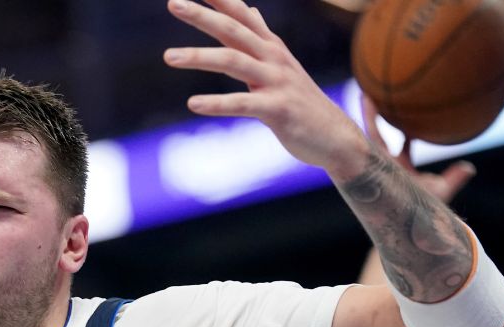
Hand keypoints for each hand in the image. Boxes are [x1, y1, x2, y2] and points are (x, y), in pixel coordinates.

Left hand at [163, 0, 367, 174]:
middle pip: (233, 30)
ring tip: (169, 56)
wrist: (334, 136)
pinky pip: (243, 103)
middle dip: (202, 16)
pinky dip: (217, 103)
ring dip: (199, 57)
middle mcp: (273, 57)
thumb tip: (250, 9)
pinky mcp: (278, 109)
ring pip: (233, 61)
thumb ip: (261, 36)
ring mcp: (277, 82)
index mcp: (270, 46)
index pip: (240, 15)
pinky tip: (193, 104)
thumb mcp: (280, 63)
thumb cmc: (300, 100)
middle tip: (172, 4)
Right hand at [361, 94, 474, 204]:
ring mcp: (377, 160)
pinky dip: (369, 117)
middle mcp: (386, 164)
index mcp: (400, 169)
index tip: (413, 120)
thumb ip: (454, 178)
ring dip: (370, 113)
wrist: (404, 219)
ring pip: (371, 133)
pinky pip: (370, 134)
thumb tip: (470, 167)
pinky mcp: (373, 157)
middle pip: (381, 137)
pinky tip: (368, 99)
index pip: (403, 148)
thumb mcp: (441, 190)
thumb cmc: (422, 209)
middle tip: (383, 98)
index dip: (408, 136)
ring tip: (368, 91)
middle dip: (381, 119)